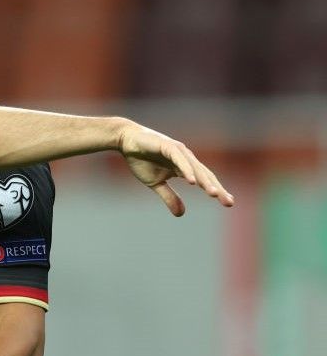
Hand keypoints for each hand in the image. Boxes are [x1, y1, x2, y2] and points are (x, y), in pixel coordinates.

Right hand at [118, 121, 234, 215]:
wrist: (125, 141)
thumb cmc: (141, 159)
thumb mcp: (155, 183)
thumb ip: (169, 197)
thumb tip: (182, 214)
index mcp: (185, 167)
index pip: (205, 180)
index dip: (217, 191)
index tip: (229, 203)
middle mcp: (186, 158)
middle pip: (205, 175)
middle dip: (217, 188)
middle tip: (228, 202)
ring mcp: (178, 151)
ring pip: (195, 168)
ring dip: (204, 181)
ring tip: (213, 194)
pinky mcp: (168, 146)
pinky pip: (179, 160)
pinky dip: (186, 170)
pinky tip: (192, 182)